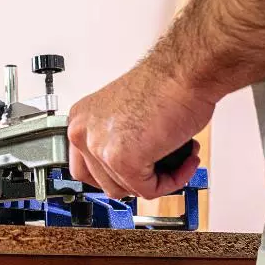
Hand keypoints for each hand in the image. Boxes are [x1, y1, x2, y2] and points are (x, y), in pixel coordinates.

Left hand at [67, 62, 212, 199]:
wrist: (183, 74)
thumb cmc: (163, 86)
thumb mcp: (122, 115)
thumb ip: (113, 140)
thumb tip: (121, 169)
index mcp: (80, 119)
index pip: (84, 168)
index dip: (116, 175)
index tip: (135, 173)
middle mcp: (82, 131)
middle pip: (104, 182)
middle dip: (137, 179)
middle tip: (160, 166)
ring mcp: (99, 147)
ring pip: (127, 189)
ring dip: (158, 179)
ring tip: (178, 157)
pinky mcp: (121, 160)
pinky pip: (148, 191)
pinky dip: (171, 182)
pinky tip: (185, 160)